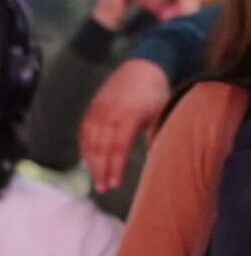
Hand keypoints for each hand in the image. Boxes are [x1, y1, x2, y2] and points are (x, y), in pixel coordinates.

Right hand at [79, 58, 170, 193]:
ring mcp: (99, 109)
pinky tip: (87, 161)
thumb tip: (155, 159)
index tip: (115, 184)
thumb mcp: (160, 115)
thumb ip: (155, 137)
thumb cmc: (156, 94)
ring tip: (96, 179)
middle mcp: (109, 113)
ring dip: (91, 162)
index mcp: (127, 116)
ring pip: (89, 140)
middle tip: (103, 188)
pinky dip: (84, 147)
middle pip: (100, 147)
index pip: (117, 148)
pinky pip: (84, 130)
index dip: (114, 167)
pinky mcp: (93, 107)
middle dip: (100, 170)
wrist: (143, 67)